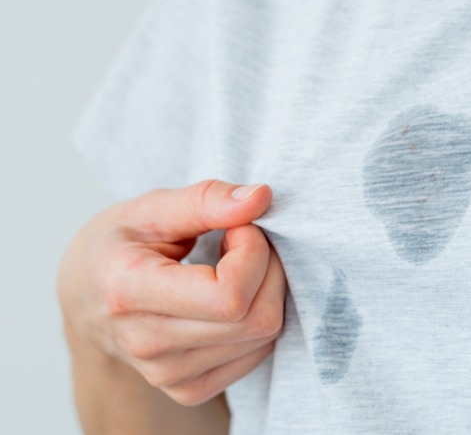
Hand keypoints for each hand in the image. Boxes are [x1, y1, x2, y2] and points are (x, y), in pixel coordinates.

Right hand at [58, 180, 284, 405]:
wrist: (87, 300)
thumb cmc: (118, 246)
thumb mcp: (150, 208)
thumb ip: (205, 200)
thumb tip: (261, 197)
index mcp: (128, 290)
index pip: (229, 295)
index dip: (253, 252)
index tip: (238, 227)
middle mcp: (146, 342)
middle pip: (256, 318)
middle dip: (268, 268)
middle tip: (243, 243)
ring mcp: (167, 374)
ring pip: (263, 337)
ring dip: (267, 293)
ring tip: (233, 269)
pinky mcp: (189, 389)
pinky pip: (257, 353)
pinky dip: (258, 319)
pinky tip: (231, 299)